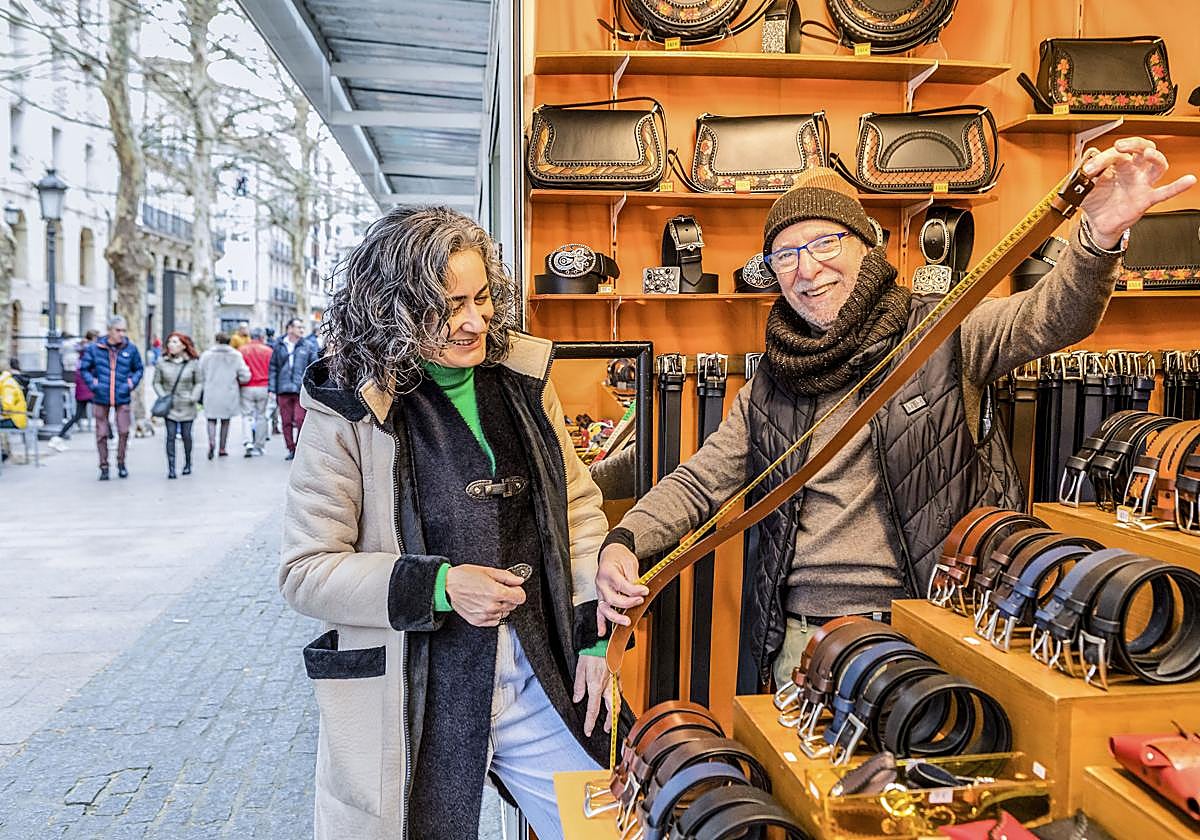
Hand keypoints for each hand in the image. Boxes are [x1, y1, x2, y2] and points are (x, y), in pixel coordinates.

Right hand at [444, 565, 525, 626]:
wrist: (447, 586)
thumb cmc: (465, 577)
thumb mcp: (488, 571)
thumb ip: (507, 577)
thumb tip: (519, 580)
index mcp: (496, 592)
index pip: (520, 598)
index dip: (518, 591)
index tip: (513, 588)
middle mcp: (492, 606)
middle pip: (513, 606)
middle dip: (509, 597)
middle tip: (498, 590)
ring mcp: (485, 615)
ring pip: (504, 613)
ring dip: (501, 606)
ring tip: (489, 596)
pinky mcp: (478, 621)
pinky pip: (494, 621)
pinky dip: (493, 614)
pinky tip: (485, 604)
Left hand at [573, 654, 613, 735]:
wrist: (603, 641)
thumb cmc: (591, 652)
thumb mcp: (580, 669)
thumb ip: (579, 686)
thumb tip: (577, 699)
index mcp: (596, 686)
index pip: (593, 710)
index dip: (590, 722)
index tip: (588, 731)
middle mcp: (607, 686)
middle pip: (611, 710)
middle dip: (609, 722)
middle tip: (606, 730)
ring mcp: (614, 681)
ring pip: (618, 702)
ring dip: (615, 713)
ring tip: (611, 719)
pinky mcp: (618, 676)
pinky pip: (620, 691)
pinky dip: (618, 699)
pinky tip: (616, 699)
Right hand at [595, 544, 647, 636]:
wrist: (610, 553)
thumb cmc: (619, 556)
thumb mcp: (629, 562)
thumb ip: (633, 578)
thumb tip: (641, 590)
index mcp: (607, 572)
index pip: (621, 585)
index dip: (634, 590)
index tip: (645, 591)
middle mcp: (601, 583)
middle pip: (612, 598)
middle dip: (627, 603)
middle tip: (640, 602)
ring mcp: (600, 592)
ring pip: (605, 608)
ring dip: (615, 617)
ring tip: (626, 622)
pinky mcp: (601, 597)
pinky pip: (599, 611)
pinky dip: (600, 622)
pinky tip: (602, 632)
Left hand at [1079, 137, 1195, 246]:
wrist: (1098, 223)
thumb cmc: (1095, 201)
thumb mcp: (1084, 187)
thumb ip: (1082, 175)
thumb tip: (1083, 163)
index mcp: (1117, 165)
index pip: (1115, 154)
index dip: (1102, 159)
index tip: (1089, 170)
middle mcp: (1132, 171)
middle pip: (1141, 149)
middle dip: (1133, 144)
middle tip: (1119, 146)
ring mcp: (1141, 184)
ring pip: (1156, 165)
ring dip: (1155, 157)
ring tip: (1148, 153)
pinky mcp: (1146, 199)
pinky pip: (1165, 192)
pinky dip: (1177, 186)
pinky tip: (1189, 180)